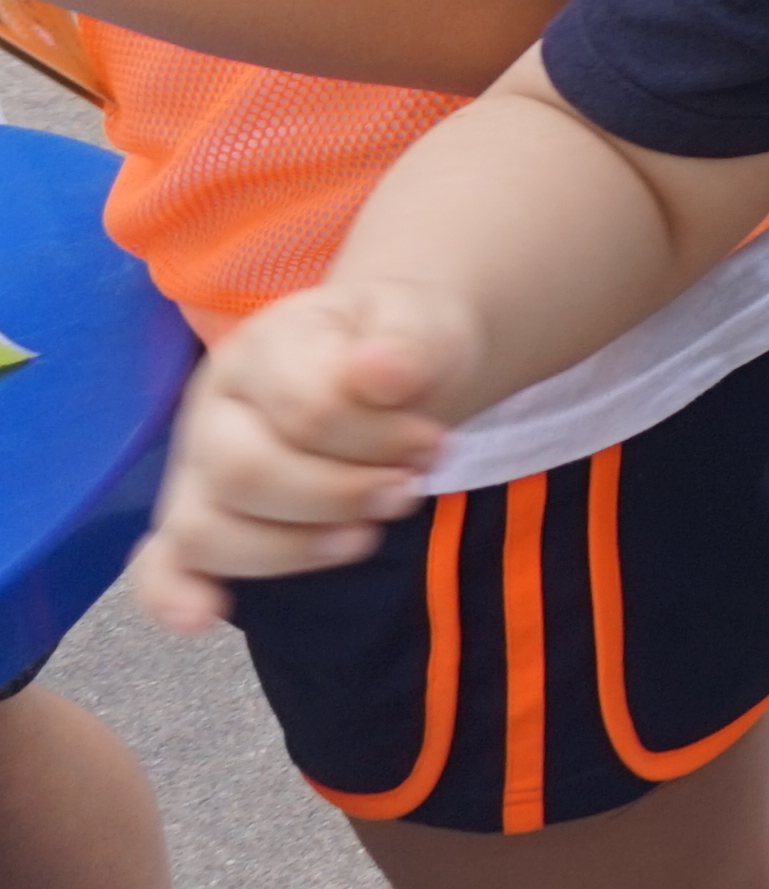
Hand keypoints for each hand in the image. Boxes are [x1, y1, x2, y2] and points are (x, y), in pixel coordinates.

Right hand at [136, 276, 483, 629]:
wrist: (392, 356)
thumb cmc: (397, 344)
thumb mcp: (419, 325)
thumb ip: (406, 345)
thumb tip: (386, 373)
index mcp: (263, 349)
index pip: (304, 408)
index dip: (376, 438)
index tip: (435, 443)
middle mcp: (213, 410)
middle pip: (245, 474)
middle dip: (340, 495)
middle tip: (407, 490)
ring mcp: (196, 469)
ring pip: (206, 529)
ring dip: (294, 547)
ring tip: (368, 534)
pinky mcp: (197, 519)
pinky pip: (160, 566)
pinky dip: (173, 595)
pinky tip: (206, 616)